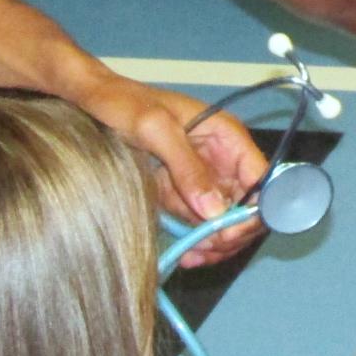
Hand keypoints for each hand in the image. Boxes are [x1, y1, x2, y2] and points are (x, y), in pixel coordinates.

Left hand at [80, 72, 267, 267]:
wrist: (94, 102)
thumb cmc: (125, 104)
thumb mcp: (155, 130)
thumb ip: (187, 168)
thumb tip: (215, 211)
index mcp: (226, 135)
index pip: (261, 178)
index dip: (254, 210)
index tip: (228, 234)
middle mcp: (223, 158)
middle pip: (247, 206)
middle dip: (231, 232)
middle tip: (204, 249)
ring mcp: (205, 177)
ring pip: (226, 221)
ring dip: (213, 243)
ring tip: (190, 254)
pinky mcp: (185, 191)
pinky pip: (201, 223)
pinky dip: (197, 241)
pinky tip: (185, 252)